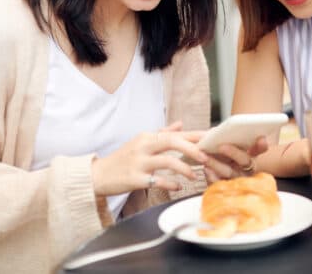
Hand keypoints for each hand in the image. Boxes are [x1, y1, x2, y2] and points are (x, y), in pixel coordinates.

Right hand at [91, 129, 208, 195]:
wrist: (98, 175)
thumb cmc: (123, 159)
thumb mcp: (141, 143)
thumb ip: (162, 134)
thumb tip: (180, 124)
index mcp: (148, 137)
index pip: (177, 134)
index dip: (196, 136)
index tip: (213, 139)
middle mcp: (144, 146)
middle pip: (173, 142)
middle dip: (193, 149)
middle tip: (207, 158)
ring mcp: (139, 162)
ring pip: (167, 160)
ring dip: (184, 169)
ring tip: (194, 176)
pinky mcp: (134, 178)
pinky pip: (157, 180)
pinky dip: (170, 183)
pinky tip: (178, 187)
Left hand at [202, 136, 269, 182]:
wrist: (205, 174)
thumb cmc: (216, 155)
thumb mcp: (220, 145)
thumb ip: (221, 138)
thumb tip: (215, 132)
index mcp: (249, 154)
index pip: (260, 149)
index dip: (261, 145)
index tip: (260, 138)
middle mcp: (246, 168)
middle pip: (245, 160)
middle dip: (234, 152)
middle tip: (221, 146)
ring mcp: (237, 180)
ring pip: (230, 172)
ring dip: (217, 164)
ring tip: (205, 157)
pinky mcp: (225, 189)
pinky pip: (220, 184)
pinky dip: (212, 177)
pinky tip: (206, 169)